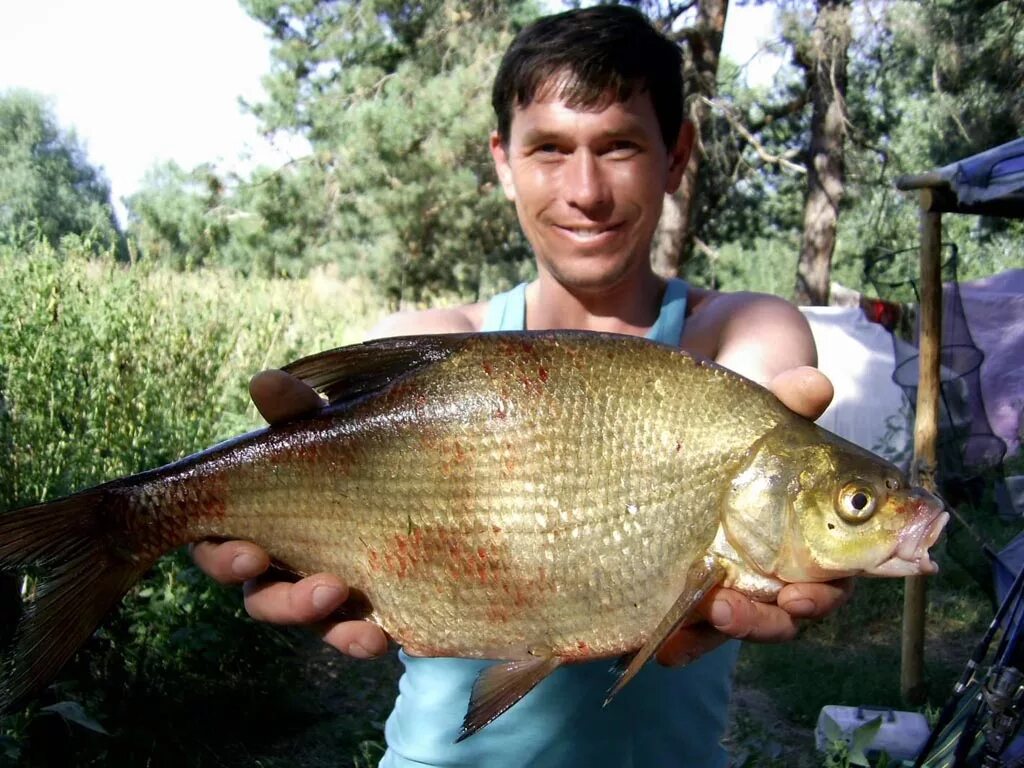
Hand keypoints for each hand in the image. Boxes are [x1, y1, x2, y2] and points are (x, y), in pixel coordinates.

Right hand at [190, 369, 388, 658]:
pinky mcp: (359, 608)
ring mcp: (319, 591)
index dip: (226, 559)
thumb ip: (294, 412)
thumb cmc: (338, 448)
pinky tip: (387, 636)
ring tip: (364, 628)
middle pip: (263, 600)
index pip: (216, 550)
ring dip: (332, 626)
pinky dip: (364, 638)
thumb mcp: (320, 428)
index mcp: (250, 524)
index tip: (252, 554)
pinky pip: (354, 633)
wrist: (402, 472)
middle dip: (289, 602)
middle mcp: (278, 567)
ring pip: (310, 623)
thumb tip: (265, 381)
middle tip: (324, 589)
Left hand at [656, 365, 853, 665]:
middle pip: (787, 613)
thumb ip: (791, 401)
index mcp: (821, 535)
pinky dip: (683, 638)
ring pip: (744, 622)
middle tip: (730, 610)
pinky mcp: (703, 586)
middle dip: (762, 620)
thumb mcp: (764, 413)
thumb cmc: (750, 427)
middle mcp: (788, 567)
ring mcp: (745, 579)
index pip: (835, 580)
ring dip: (719, 631)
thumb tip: (815, 384)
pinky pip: (699, 624)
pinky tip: (661, 646)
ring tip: (687, 631)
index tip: (798, 595)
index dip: (820, 595)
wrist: (701, 434)